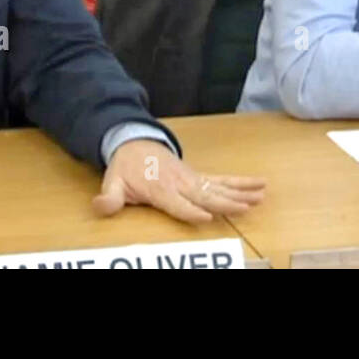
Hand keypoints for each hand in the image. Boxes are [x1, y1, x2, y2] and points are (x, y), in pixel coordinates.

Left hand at [92, 140, 264, 223]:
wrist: (134, 142)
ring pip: (219, 187)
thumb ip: (109, 198)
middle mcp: (180, 183)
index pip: (178, 203)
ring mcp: (192, 179)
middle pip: (206, 196)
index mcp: (160, 189)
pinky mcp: (199, 176)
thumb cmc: (125, 168)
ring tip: (259, 197)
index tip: (207, 217)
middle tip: (246, 207)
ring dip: (240, 192)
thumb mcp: (112, 182)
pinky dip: (240, 183)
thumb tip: (100, 206)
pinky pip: (222, 180)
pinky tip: (259, 186)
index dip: (191, 211)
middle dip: (225, 202)